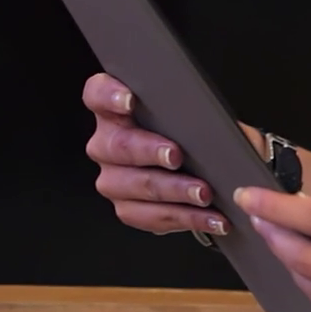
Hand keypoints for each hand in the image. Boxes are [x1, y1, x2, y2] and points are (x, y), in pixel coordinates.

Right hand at [82, 73, 229, 237]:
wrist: (212, 168)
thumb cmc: (200, 133)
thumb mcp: (201, 114)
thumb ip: (196, 110)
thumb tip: (210, 120)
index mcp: (119, 109)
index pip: (97, 94)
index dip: (109, 95)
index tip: (131, 100)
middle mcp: (108, 143)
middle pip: (117, 145)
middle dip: (149, 151)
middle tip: (177, 156)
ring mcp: (114, 178)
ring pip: (133, 185)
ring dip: (172, 191)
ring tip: (204, 193)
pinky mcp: (128, 207)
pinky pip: (148, 216)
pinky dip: (184, 217)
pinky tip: (211, 217)